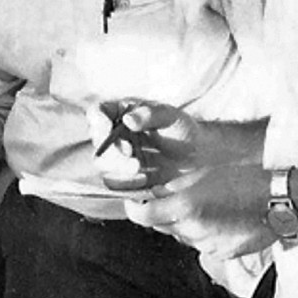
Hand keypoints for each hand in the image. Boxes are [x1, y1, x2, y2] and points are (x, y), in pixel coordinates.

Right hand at [88, 100, 202, 190]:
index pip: (98, 112)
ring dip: (119, 171)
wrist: (200, 159)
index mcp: (121, 114)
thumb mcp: (171, 116)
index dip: (98, 121)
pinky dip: (127, 185)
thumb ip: (150, 114)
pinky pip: (114, 184)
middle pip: (97, 143)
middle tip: (134, 160)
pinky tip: (145, 182)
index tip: (108, 129)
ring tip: (142, 173)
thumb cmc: (184, 131)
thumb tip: (128, 119)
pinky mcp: (125, 179)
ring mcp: (118, 158)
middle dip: (113, 154)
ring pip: (103, 166)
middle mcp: (114, 135)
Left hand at [124, 163, 277, 259]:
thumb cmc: (241, 179)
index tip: (133, 202)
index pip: (144, 215)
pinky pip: (201, 244)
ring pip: (181, 236)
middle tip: (164, 200)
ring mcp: (209, 244)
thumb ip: (174, 187)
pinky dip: (200, 233)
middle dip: (158, 213)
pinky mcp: (224, 253)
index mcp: (185, 207)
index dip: (134, 208)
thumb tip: (156, 193)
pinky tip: (214, 218)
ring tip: (198, 206)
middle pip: (161, 226)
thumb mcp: (201, 174)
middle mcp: (194, 230)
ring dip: (181, 224)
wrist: (278, 200)